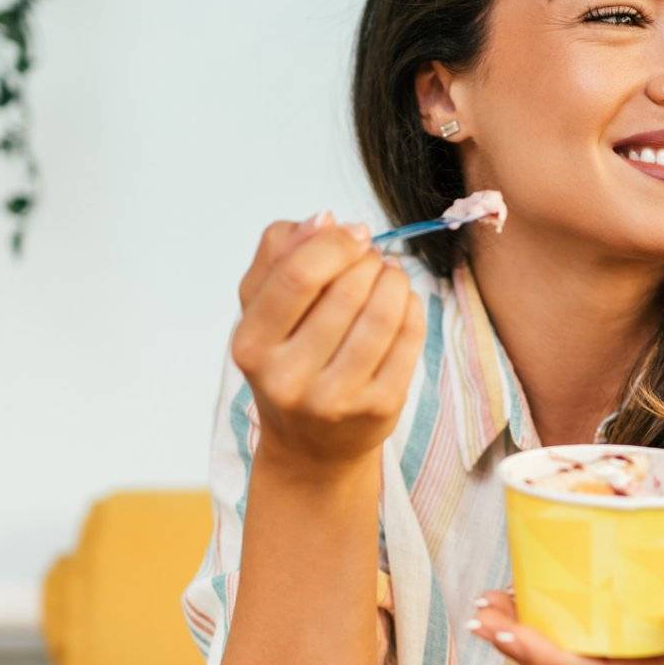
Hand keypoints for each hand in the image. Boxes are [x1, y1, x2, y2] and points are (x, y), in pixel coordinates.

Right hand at [232, 212, 424, 471]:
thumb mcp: (262, 308)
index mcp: (251, 345)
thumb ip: (280, 253)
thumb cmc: (287, 360)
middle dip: (369, 261)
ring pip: (383, 313)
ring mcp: (335, 399)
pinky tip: (402, 303)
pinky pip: (410, 338)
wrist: (311, 445)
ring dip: (394, 279)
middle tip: (371, 260)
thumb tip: (324, 219)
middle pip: (346, 290)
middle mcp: (288, 378)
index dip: (335, 243)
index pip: (297, 275)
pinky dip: (412, 307)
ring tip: (388, 276)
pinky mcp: (378, 409)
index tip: (354, 234)